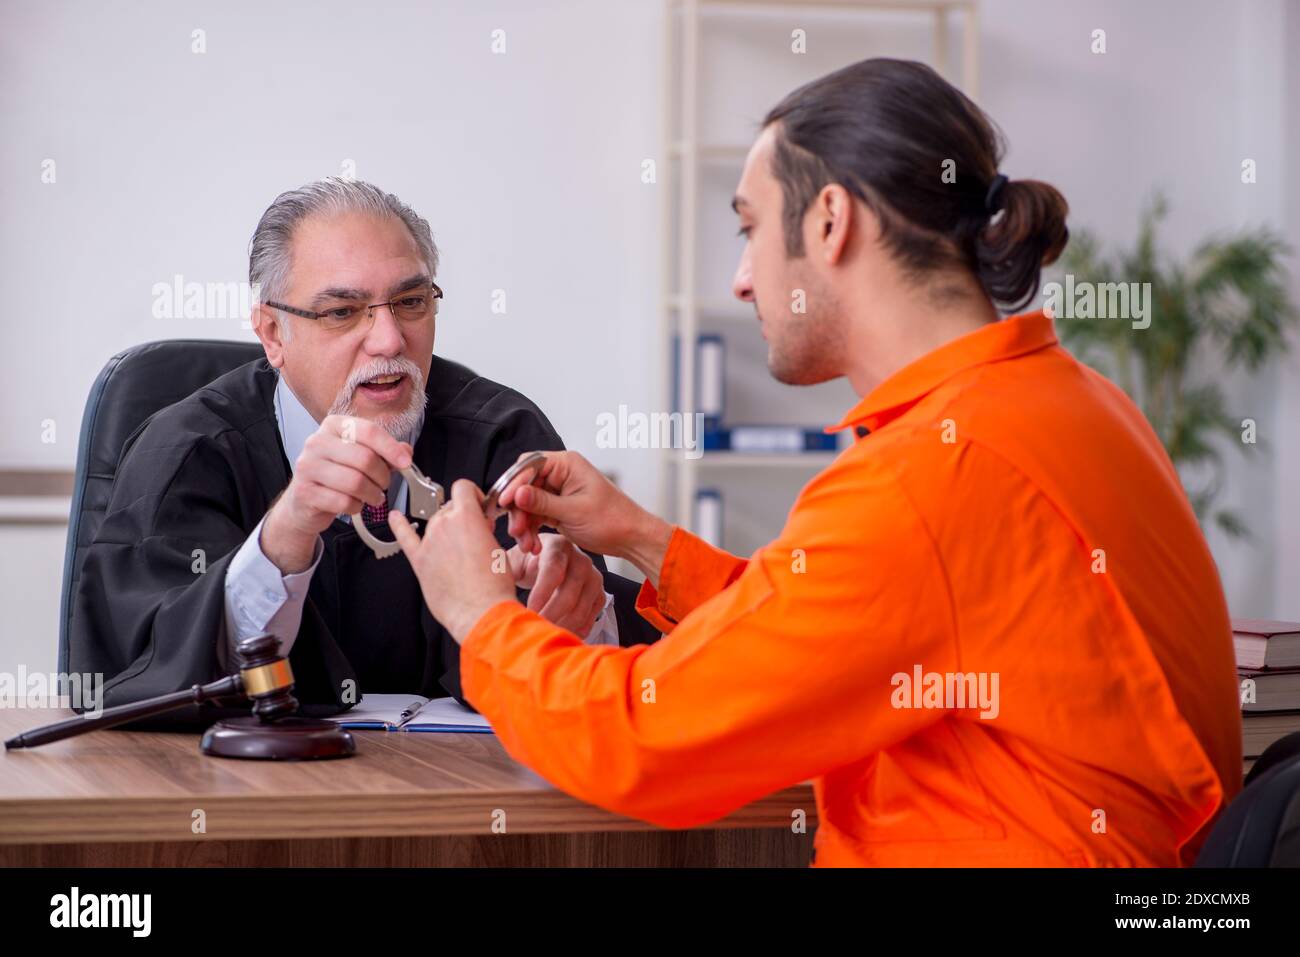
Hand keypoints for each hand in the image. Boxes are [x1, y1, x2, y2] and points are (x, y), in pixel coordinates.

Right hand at [263, 414, 412, 572]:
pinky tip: (354, 504)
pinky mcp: (304, 492)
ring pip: (355, 482)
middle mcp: (317, 442)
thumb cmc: (336, 475)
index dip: (391, 448)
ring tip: (373, 496)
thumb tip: (406, 451)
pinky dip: (356, 506)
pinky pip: (343, 502)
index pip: (369, 431)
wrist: (304, 502)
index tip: (406, 462)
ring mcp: (307, 466)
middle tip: (384, 484)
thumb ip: (384, 452)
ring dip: (372, 494)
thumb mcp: (360, 457)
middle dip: (382, 476)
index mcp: (333, 426)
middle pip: (365, 458)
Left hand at [388, 479, 516, 641]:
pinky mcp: (419, 561)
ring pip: (434, 523)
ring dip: (445, 528)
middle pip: (449, 507)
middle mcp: (443, 525)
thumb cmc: (493, 586)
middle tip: (475, 534)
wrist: (481, 612)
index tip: (477, 504)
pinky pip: (404, 537)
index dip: (472, 493)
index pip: (462, 487)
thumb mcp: (499, 548)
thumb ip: (484, 530)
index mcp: (466, 517)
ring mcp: (429, 542)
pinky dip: (398, 525)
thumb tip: (478, 528)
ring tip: (458, 547)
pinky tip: (395, 518)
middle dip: (462, 516)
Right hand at [497, 451, 639, 555]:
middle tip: (517, 531)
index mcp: (567, 464)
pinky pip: (535, 516)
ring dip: (523, 524)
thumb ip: (543, 502)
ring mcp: (557, 492)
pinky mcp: (556, 508)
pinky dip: (531, 530)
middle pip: (524, 485)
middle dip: (518, 510)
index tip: (504, 503)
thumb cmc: (612, 520)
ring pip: (526, 503)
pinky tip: (533, 546)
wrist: (630, 538)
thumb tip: (517, 493)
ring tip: (527, 544)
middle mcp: (560, 474)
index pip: (529, 465)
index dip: (514, 483)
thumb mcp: (574, 511)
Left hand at [507, 534, 606, 636]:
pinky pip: (591, 616)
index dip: (541, 593)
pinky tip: (560, 634)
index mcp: (557, 546)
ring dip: (561, 626)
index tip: (528, 610)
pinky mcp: (599, 594)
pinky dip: (576, 629)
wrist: (546, 563)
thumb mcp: (514, 558)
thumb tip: (490, 579)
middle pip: (569, 593)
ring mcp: (593, 578)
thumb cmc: (527, 562)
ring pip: (581, 608)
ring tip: (544, 635)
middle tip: (534, 628)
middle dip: (550, 615)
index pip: (553, 570)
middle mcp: (580, 559)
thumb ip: (504, 565)